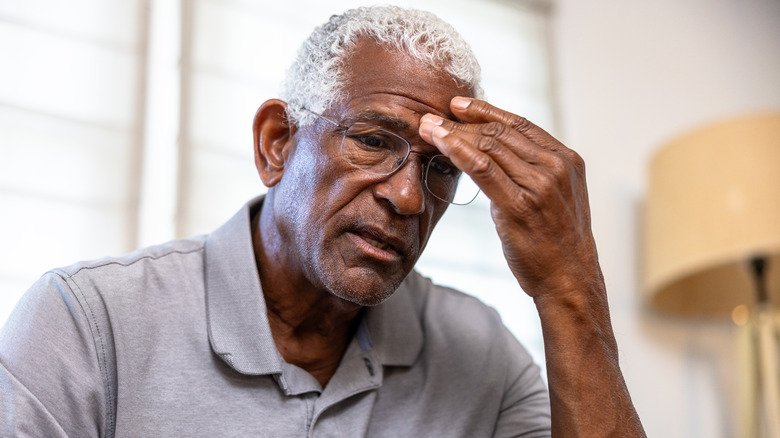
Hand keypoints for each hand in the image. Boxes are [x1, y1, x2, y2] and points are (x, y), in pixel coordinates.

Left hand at [419, 97, 602, 299]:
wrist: (569, 279)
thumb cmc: (557, 241)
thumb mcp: (555, 196)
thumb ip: (532, 171)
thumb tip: (494, 154)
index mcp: (566, 159)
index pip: (519, 124)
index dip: (486, 111)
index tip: (459, 105)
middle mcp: (555, 167)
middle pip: (501, 132)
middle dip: (463, 121)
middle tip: (434, 115)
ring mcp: (539, 185)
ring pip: (489, 145)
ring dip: (454, 133)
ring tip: (429, 127)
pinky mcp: (519, 205)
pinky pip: (482, 168)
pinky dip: (457, 151)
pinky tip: (439, 143)